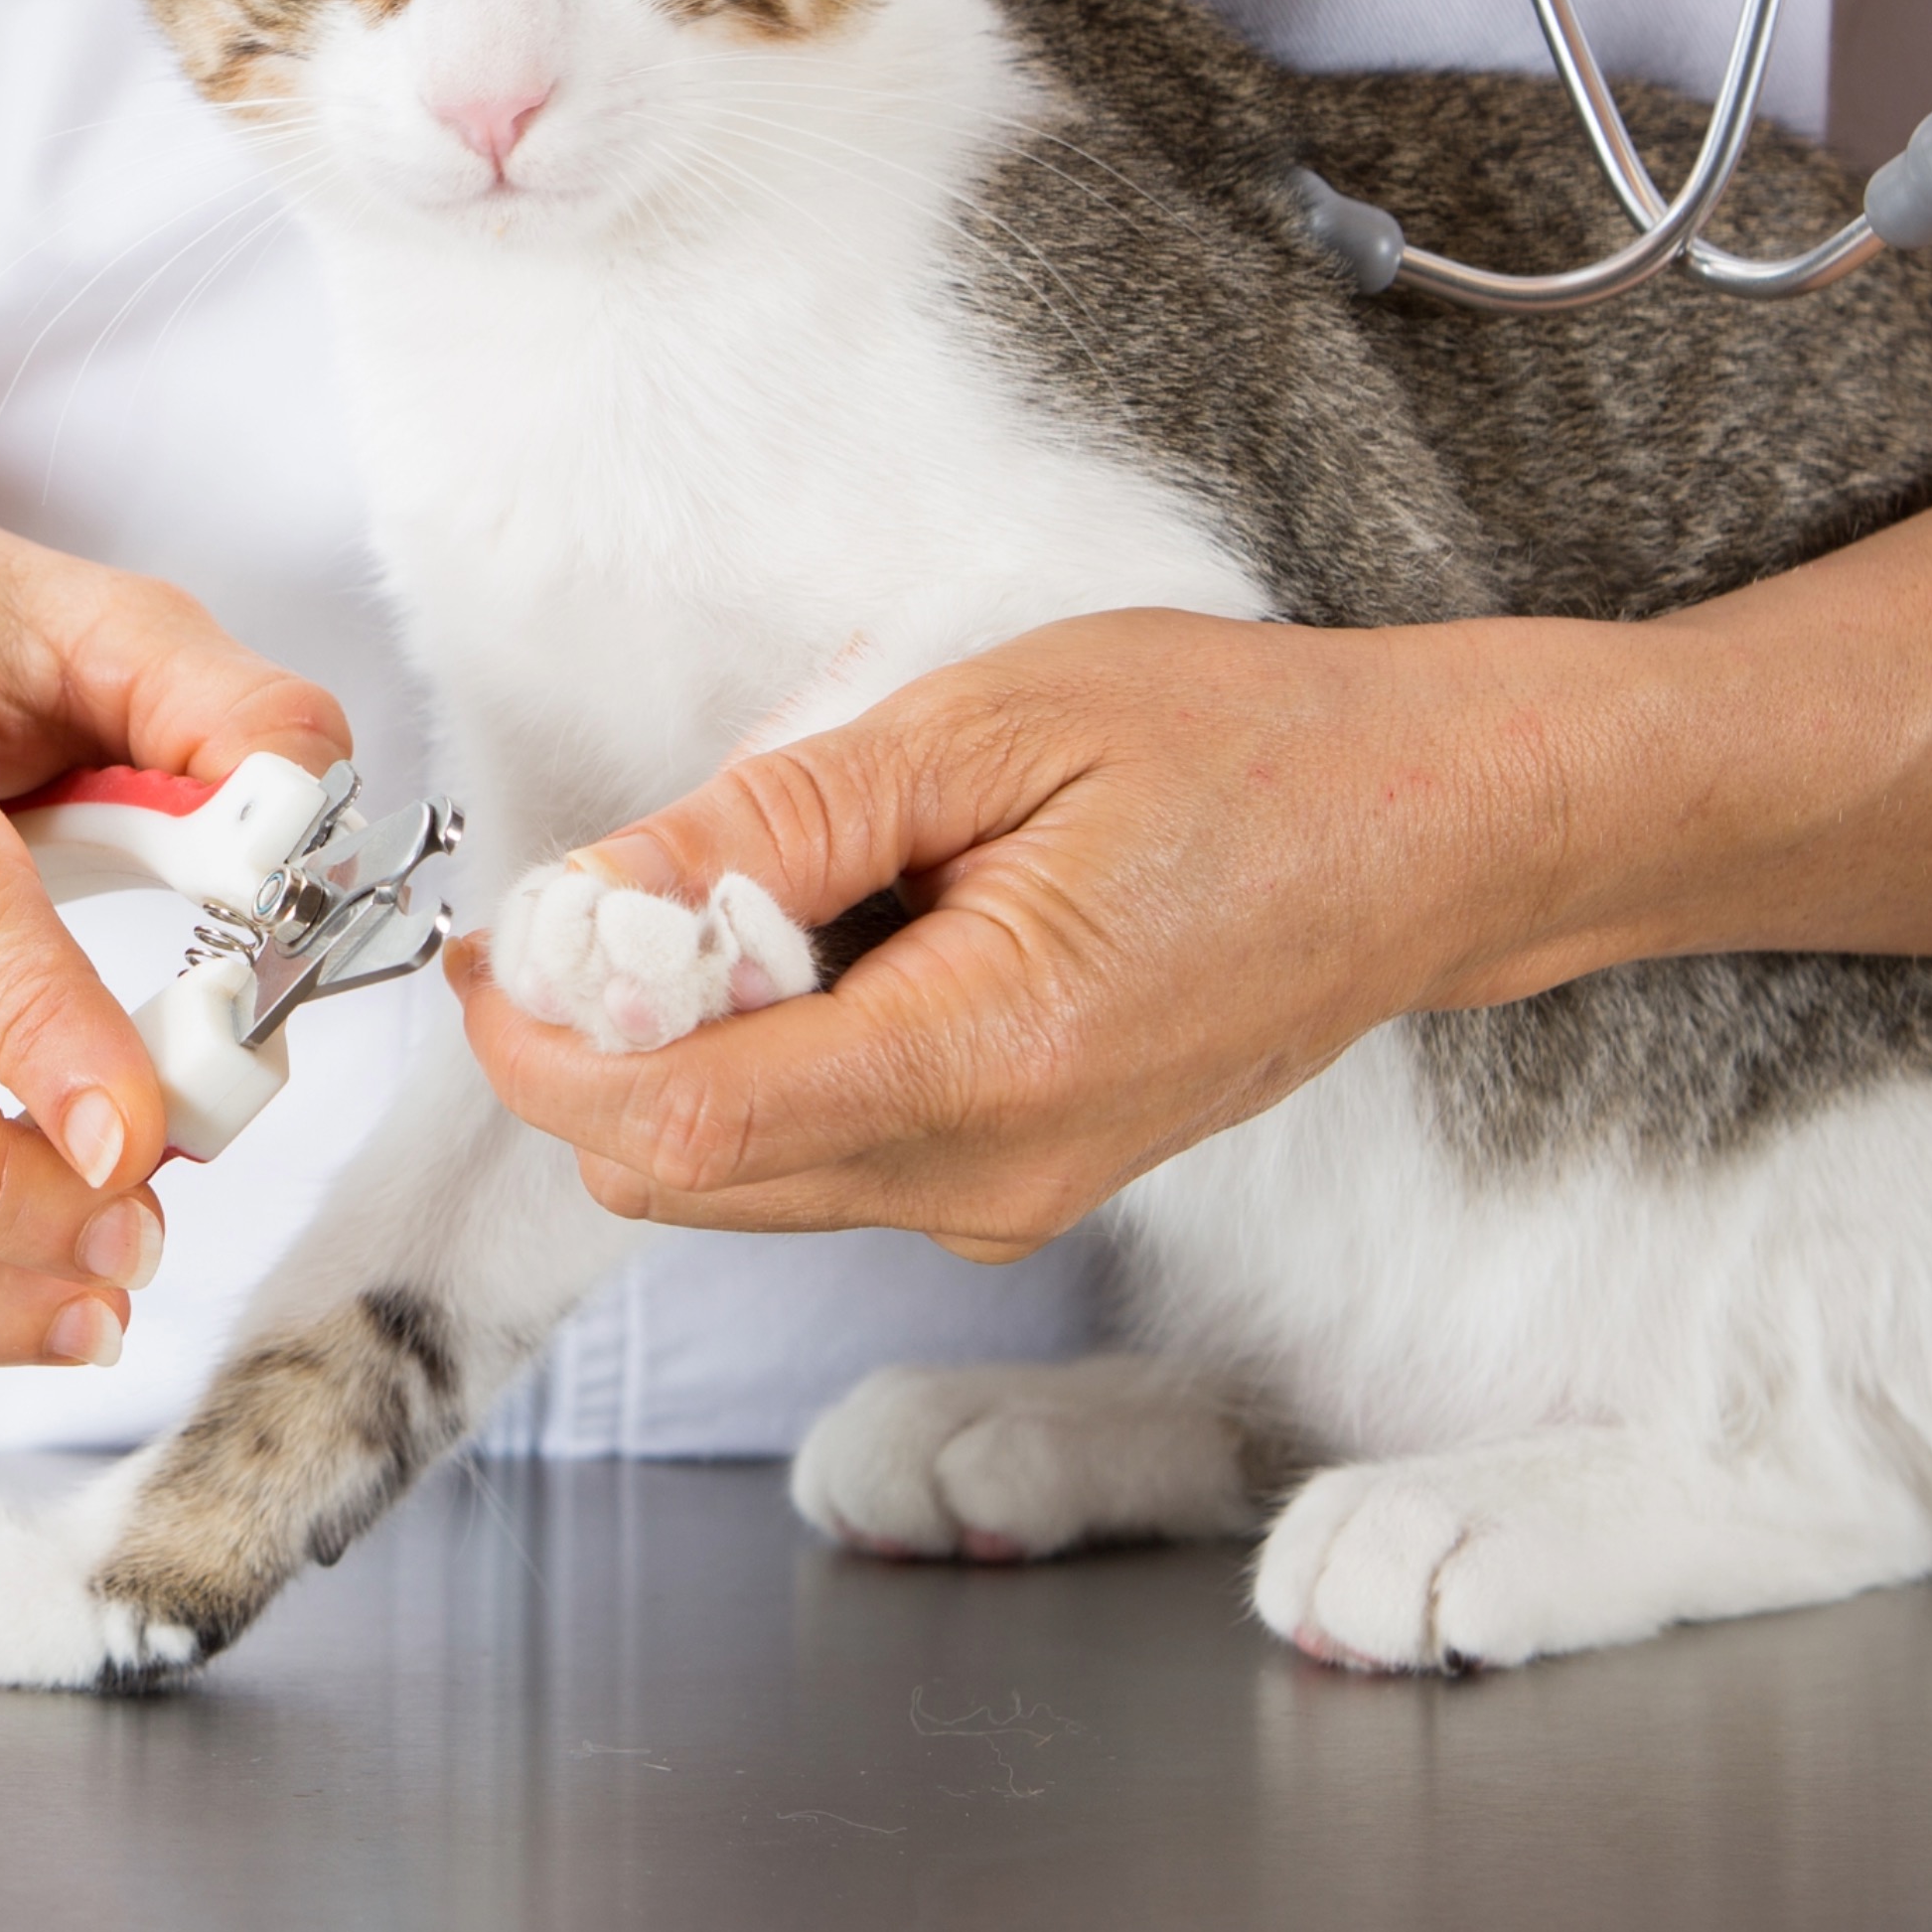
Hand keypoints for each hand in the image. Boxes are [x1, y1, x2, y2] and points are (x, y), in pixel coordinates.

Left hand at [452, 610, 1645, 1255]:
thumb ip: (777, 825)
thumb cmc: (1241, 752)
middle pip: (682, 1173)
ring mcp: (1006, 1202)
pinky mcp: (1014, 1188)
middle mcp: (988, 1177)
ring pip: (740, 1175)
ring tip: (765, 891)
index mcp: (985, 1062)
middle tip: (617, 895)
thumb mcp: (985, 729)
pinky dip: (773, 1061)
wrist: (1432, 838)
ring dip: (691, 1049)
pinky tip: (844, 937)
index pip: (678, 1125)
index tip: (500, 949)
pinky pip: (824, 1156)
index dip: (546, 1047)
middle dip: (604, 1046)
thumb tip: (597, 895)